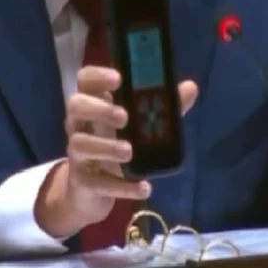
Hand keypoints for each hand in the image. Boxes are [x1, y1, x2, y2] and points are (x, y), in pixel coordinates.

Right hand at [36, 66, 197, 238]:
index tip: (119, 79)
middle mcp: (79, 125)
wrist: (93, 191)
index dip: (98, 76)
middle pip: (76, 106)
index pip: (86, 80)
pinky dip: (121, 186)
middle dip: (99, 109)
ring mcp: (77, 153)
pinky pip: (97, 183)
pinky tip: (144, 187)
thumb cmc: (117, 145)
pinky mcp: (82, 182)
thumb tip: (191, 87)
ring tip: (129, 152)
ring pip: (79, 144)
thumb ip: (163, 108)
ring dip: (105, 147)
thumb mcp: (140, 126)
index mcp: (93, 104)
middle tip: (124, 117)